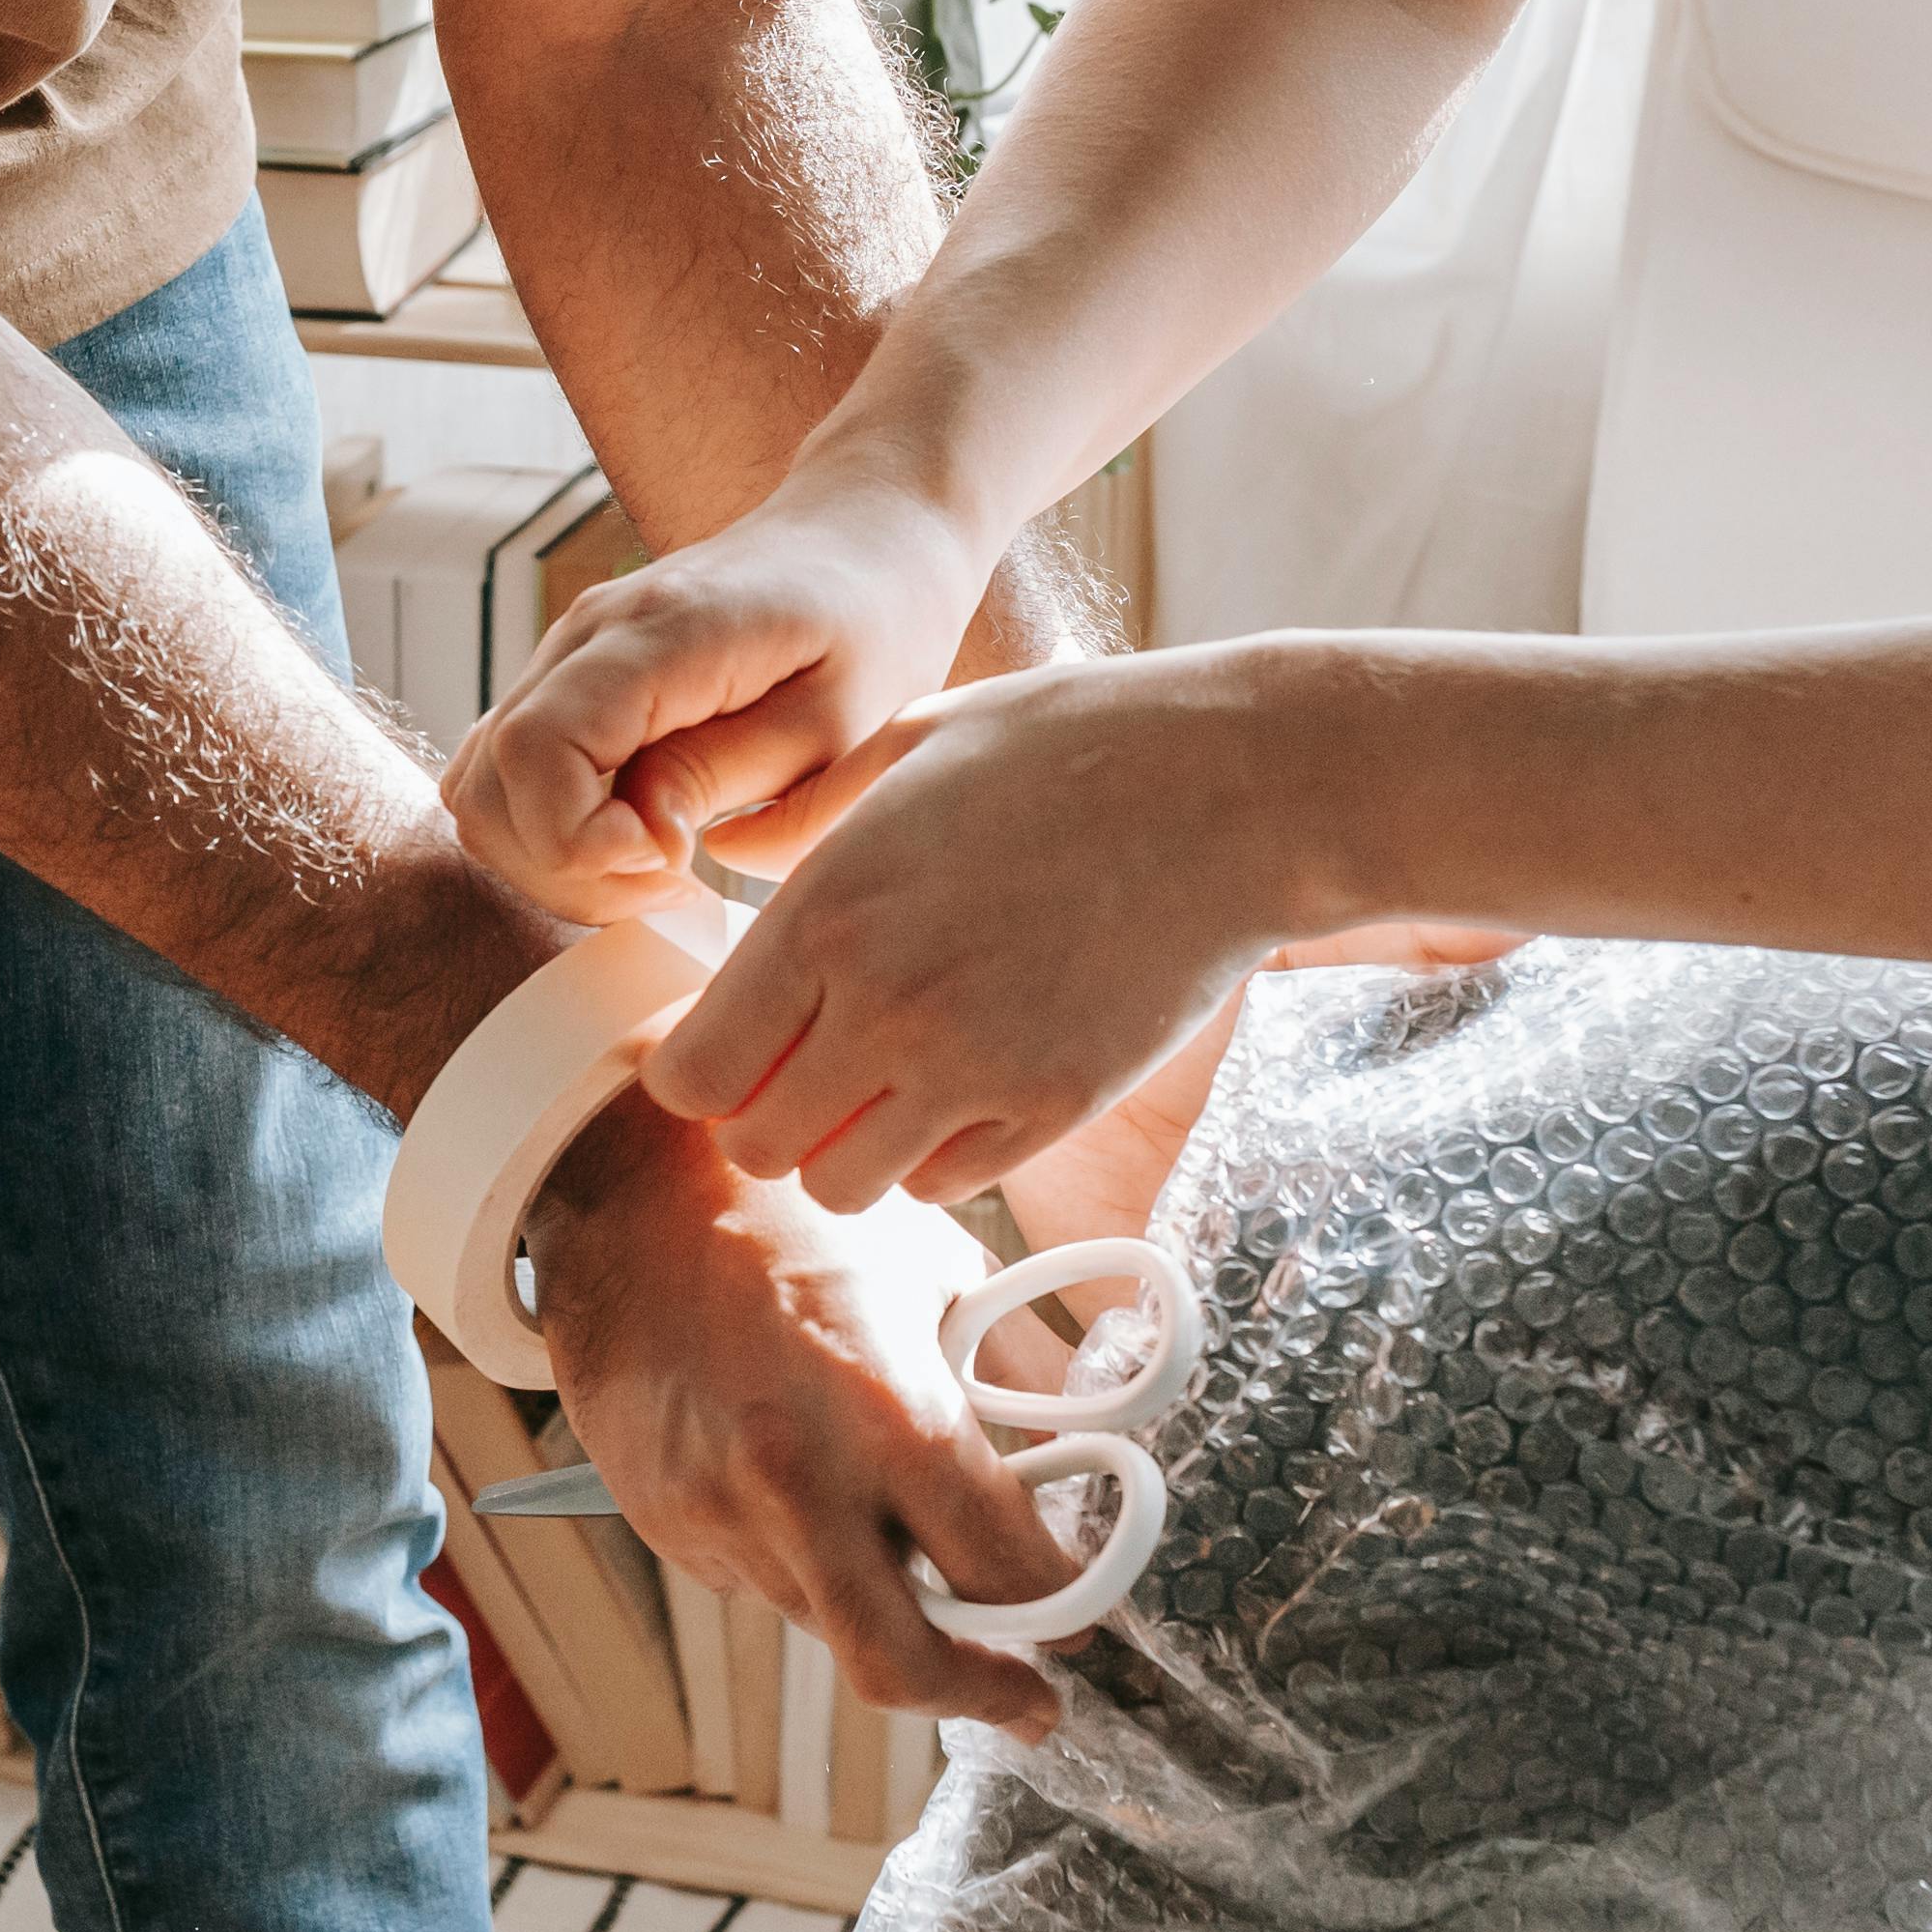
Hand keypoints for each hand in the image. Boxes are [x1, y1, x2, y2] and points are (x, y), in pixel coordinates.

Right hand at [444, 463, 997, 918]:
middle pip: (490, 780)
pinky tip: (634, 835)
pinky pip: (507, 769)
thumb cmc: (874, 627)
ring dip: (552, 854)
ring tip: (657, 863)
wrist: (865, 535)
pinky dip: (548, 826)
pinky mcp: (570, 676)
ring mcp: (568, 651)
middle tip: (671, 879)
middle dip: (566, 865)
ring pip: (483, 784)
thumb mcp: (841, 719)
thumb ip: (729, 774)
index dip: (578, 840)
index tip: (674, 862)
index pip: (536, 751)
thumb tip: (642, 835)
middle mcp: (588, 633)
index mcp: (659, 633)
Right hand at [520, 1093, 1088, 1731]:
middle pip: (901, 1666)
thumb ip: (1022, 1377)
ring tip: (895, 1532)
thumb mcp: (942, 1270)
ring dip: (885, 1605)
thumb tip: (1084, 1457)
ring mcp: (719, 1515)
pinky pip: (763, 1583)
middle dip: (981, 1697)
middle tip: (1028, 1702)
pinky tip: (801, 1484)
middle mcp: (797, 1483)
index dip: (1061, 1608)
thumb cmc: (797, 1216)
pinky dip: (806, 1562)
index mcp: (887, 1412)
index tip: (1081, 1616)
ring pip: (830, 1623)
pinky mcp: (667, 1526)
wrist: (627, 1194)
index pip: (1002, 1569)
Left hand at [642, 653, 1301, 1212]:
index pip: (691, 1072)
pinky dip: (935, 1154)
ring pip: (843, 1187)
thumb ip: (806, 816)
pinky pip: (944, 1184)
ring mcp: (974, 1069)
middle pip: (755, 1147)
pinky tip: (966, 1082)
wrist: (1240, 789)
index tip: (738, 1040)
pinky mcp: (1054, 1108)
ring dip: (849, 1146)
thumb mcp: (915, 744)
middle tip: (811, 1064)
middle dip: (768, 1116)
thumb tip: (728, 852)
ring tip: (889, 1079)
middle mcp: (885, 1007)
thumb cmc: (1076, 746)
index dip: (700, 1069)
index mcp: (828, 912)